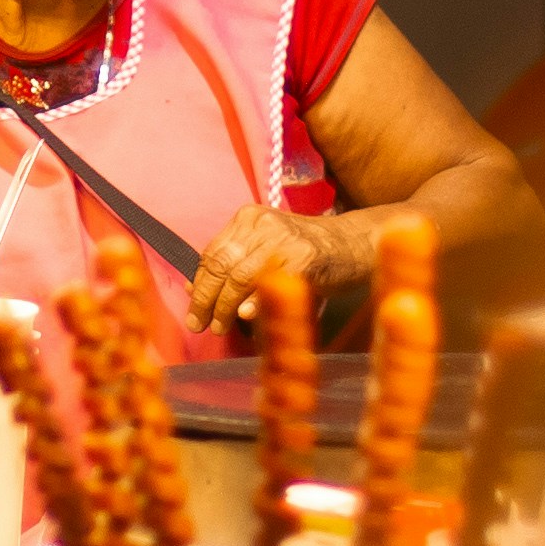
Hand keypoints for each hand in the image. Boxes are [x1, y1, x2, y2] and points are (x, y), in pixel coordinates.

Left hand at [185, 204, 341, 340]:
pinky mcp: (305, 258)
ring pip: (240, 277)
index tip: (193, 311)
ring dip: (225, 308)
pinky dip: (255, 301)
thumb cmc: (304, 252)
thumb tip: (193, 289)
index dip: (199, 285)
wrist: (351, 244)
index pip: (213, 254)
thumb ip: (233, 265)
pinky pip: (271, 283)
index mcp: (248, 218)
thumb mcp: (264, 248)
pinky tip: (246, 316)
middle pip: (222, 265)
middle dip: (206, 300)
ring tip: (221, 327)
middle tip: (200, 325)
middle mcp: (263, 224)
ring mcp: (284, 240)